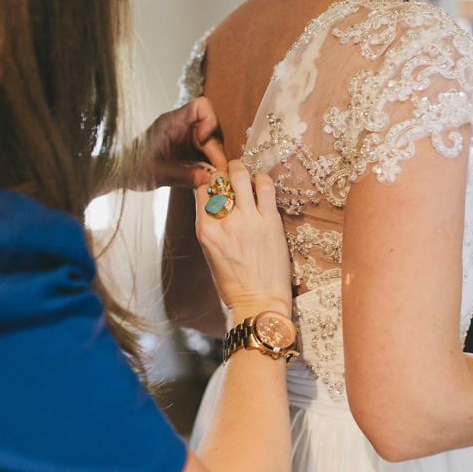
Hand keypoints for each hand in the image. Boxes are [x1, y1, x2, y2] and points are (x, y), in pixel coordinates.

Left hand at [132, 97, 227, 190]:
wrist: (120, 174)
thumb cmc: (132, 168)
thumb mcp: (160, 174)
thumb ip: (186, 177)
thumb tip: (211, 181)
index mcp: (171, 123)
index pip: (201, 106)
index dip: (210, 120)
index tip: (204, 140)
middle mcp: (181, 128)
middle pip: (210, 131)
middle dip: (215, 152)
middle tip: (216, 174)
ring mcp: (184, 140)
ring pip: (210, 146)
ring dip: (213, 162)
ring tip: (210, 180)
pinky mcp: (185, 153)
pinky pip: (203, 156)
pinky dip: (207, 168)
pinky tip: (204, 180)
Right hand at [194, 161, 291, 319]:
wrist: (259, 302)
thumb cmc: (234, 284)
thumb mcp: (211, 254)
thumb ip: (211, 228)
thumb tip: (214, 206)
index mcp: (205, 231)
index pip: (202, 191)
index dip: (210, 186)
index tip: (218, 188)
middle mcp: (224, 222)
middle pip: (219, 179)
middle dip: (223, 173)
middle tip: (231, 176)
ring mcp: (248, 220)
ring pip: (240, 176)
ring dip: (240, 169)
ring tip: (244, 172)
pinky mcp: (270, 222)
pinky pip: (265, 187)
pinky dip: (262, 180)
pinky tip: (261, 185)